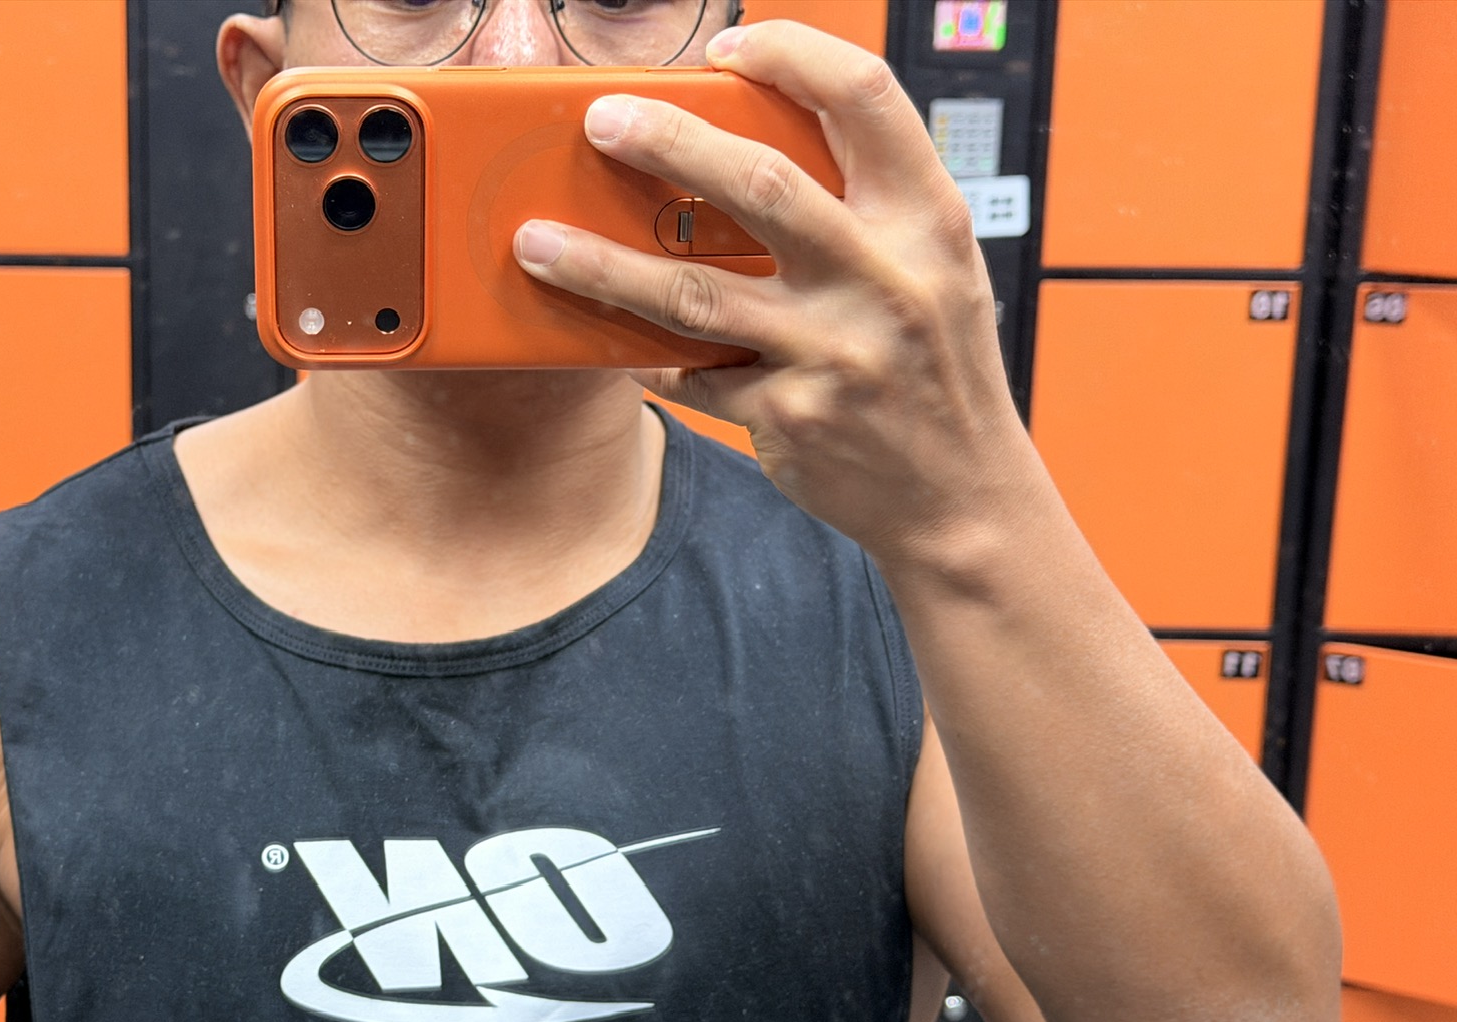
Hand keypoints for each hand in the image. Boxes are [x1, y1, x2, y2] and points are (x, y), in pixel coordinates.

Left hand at [514, 21, 1048, 575]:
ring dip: (602, 265)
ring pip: (694, 292)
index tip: (728, 47)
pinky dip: (647, 358)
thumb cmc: (936, 368)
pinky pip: (693, 375)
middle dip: (667, 142)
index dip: (792, 54)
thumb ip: (865, 207)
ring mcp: (833, 352)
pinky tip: (615, 344)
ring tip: (537, 242)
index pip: (864, 97)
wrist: (962, 497)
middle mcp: (884, 278)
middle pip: (760, 183)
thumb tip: (746, 144)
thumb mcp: (934, 268)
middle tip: (600, 122)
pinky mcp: (790, 416)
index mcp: (928, 219)